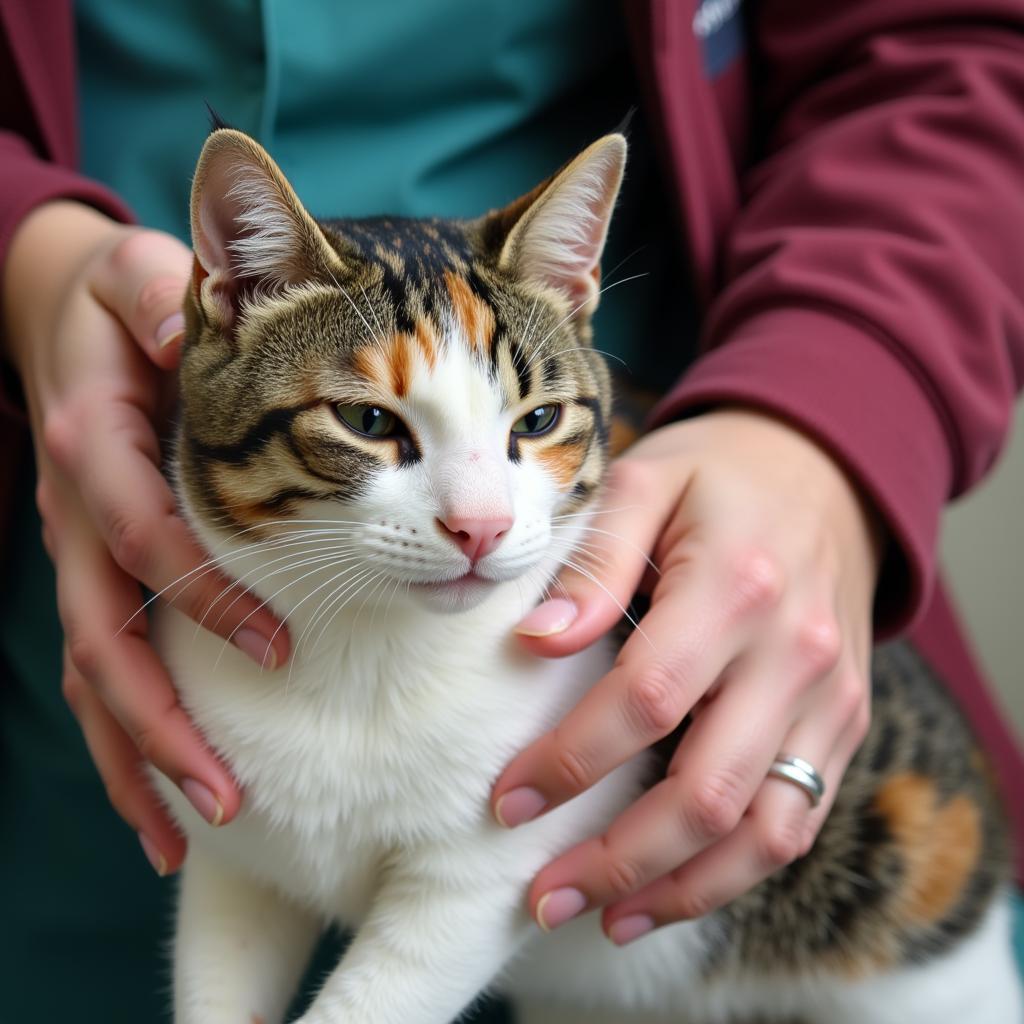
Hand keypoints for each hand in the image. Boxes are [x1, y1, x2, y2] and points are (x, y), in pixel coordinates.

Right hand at [2, 201, 289, 873]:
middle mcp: (76, 513)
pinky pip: (104, 668)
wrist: (60, 318)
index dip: (202, 595)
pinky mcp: (93, 573)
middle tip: (229, 796)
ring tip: (196, 829)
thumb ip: (165, 295)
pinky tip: (165, 800)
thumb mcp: (140, 274)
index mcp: (96, 445)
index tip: (277, 644)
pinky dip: (130, 737)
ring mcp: (78, 554)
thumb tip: (192, 324)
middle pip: (106, 639)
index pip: (146, 536)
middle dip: (162, 721)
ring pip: (96, 676)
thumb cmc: (120, 302)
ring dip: (141, 756)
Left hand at [491, 408, 880, 941]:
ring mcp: (831, 698)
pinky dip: (736, 871)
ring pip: (765, 830)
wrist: (830, 471)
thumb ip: (593, 562)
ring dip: (681, 889)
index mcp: (736, 586)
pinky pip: (799, 820)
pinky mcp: (847, 722)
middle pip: (707, 790)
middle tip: (543, 896)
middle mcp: (795, 654)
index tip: (507, 800)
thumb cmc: (722, 474)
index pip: (647, 699)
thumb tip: (536, 642)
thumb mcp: (648, 482)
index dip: (571, 761)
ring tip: (604, 919)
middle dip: (618, 858)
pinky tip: (674, 890)